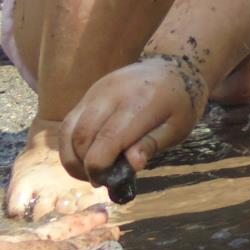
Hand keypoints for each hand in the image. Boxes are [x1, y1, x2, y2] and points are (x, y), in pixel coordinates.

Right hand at [59, 56, 207, 185]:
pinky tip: (85, 158)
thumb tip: (132, 165)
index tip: (106, 181)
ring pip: (69, 129)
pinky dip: (70, 144)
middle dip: (84, 165)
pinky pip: (70, 122)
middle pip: (82, 136)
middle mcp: (112, 93)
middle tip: (100, 179)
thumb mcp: (177, 127)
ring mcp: (97, 91)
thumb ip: (151, 144)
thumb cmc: (179, 103)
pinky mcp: (89, 93)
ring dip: (73, 157)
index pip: (107, 139)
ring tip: (90, 172)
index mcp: (139, 102)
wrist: (174, 68)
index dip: (100, 166)